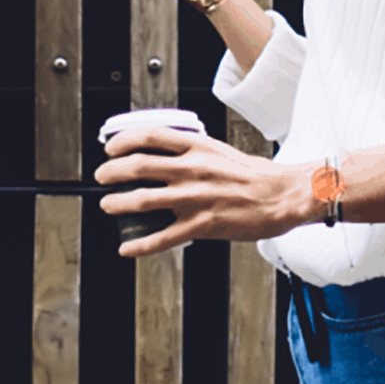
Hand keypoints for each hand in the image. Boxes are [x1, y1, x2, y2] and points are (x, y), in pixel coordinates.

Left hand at [95, 127, 307, 256]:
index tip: (111, 148)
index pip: (150, 136)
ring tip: (108, 206)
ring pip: (143, 200)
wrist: (283, 196)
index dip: (123, 141)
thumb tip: (166, 153)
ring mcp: (196, 198)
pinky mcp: (202, 225)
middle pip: (138, 166)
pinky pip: (163, 237)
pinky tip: (127, 247)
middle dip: (111, 172)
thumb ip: (193, 151)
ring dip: (118, 203)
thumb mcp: (220, 151)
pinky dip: (140, 244)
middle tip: (102, 176)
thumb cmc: (256, 176)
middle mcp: (193, 170)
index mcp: (198, 148)